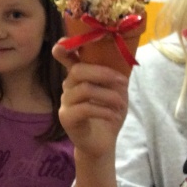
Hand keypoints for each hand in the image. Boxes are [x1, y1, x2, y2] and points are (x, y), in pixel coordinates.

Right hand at [52, 42, 128, 159]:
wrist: (103, 144)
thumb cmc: (108, 115)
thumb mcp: (117, 93)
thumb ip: (116, 77)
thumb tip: (123, 60)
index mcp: (78, 77)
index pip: (67, 58)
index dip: (65, 49)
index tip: (63, 43)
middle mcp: (68, 87)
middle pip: (78, 71)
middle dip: (103, 73)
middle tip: (122, 82)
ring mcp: (65, 103)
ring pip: (85, 89)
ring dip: (108, 95)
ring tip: (121, 104)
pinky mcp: (67, 118)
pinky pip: (85, 108)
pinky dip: (104, 110)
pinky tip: (114, 115)